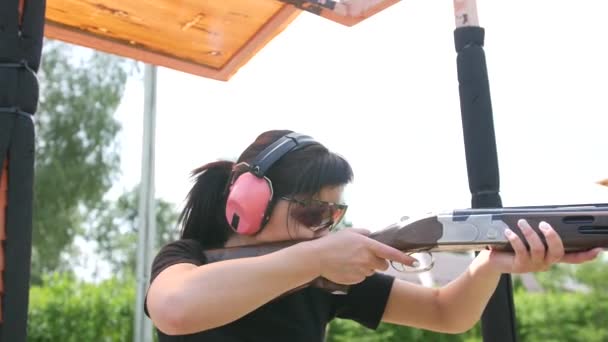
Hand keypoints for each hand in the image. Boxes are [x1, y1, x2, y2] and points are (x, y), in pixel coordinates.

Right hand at [306, 228, 418, 284]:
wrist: (317, 258)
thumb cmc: (332, 242)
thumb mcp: (349, 232)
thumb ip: (364, 233)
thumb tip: (372, 235)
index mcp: (368, 245)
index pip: (391, 253)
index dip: (404, 258)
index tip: (414, 261)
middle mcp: (367, 259)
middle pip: (383, 265)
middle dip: (378, 262)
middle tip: (363, 256)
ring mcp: (362, 271)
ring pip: (372, 271)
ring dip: (366, 267)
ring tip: (350, 260)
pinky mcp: (356, 280)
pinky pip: (362, 277)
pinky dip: (357, 273)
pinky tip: (346, 267)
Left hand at [484, 219, 602, 273]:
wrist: (493, 262)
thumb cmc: (512, 247)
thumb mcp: (527, 240)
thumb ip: (538, 233)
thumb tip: (544, 216)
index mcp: (550, 257)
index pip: (572, 257)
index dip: (585, 255)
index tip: (597, 250)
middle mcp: (545, 263)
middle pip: (557, 252)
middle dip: (552, 236)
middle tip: (544, 224)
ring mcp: (533, 265)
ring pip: (537, 249)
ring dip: (530, 233)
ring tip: (522, 222)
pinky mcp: (519, 266)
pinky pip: (520, 251)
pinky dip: (515, 238)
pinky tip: (509, 231)